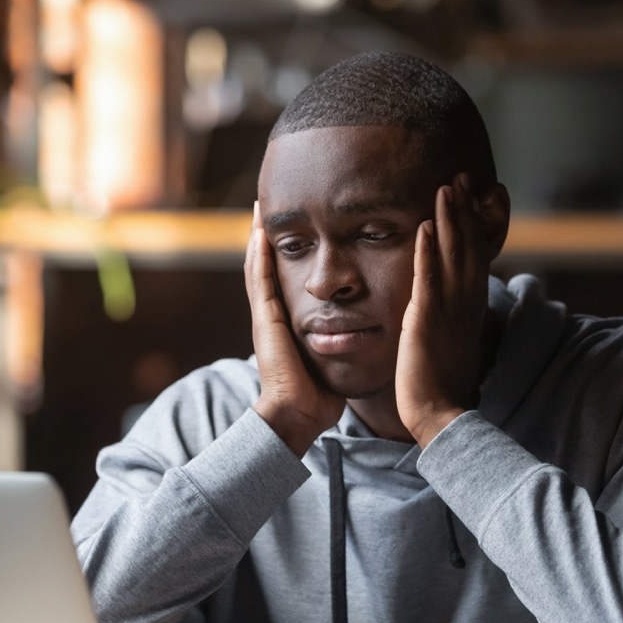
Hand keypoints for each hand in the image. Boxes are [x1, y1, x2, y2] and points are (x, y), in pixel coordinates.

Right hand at [245, 202, 344, 455]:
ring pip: (257, 267)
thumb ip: (341, 341)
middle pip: (265, 267)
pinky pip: (260, 281)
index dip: (282, 254)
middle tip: (266, 207)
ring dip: (257, 237)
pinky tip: (260, 232)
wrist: (297, 414)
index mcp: (286, 323)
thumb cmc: (319, 394)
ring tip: (259, 209)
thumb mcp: (332, 358)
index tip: (289, 229)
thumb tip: (364, 334)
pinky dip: (258, 255)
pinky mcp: (265, 321)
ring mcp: (265, 317)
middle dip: (265, 238)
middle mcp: (272, 316)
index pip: (281, 280)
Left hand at [396, 173, 492, 447]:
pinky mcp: (425, 320)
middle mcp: (464, 303)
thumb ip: (449, 318)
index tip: (475, 196)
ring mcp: (447, 310)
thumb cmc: (441, 384)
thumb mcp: (450, 342)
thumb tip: (447, 306)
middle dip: (465, 210)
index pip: (475, 256)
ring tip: (447, 186)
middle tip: (463, 176)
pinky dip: (427, 251)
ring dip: (449, 219)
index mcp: (468, 307)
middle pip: (468, 246)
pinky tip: (423, 225)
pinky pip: (427, 279)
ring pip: (452, 255)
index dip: (475, 224)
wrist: (440, 414)